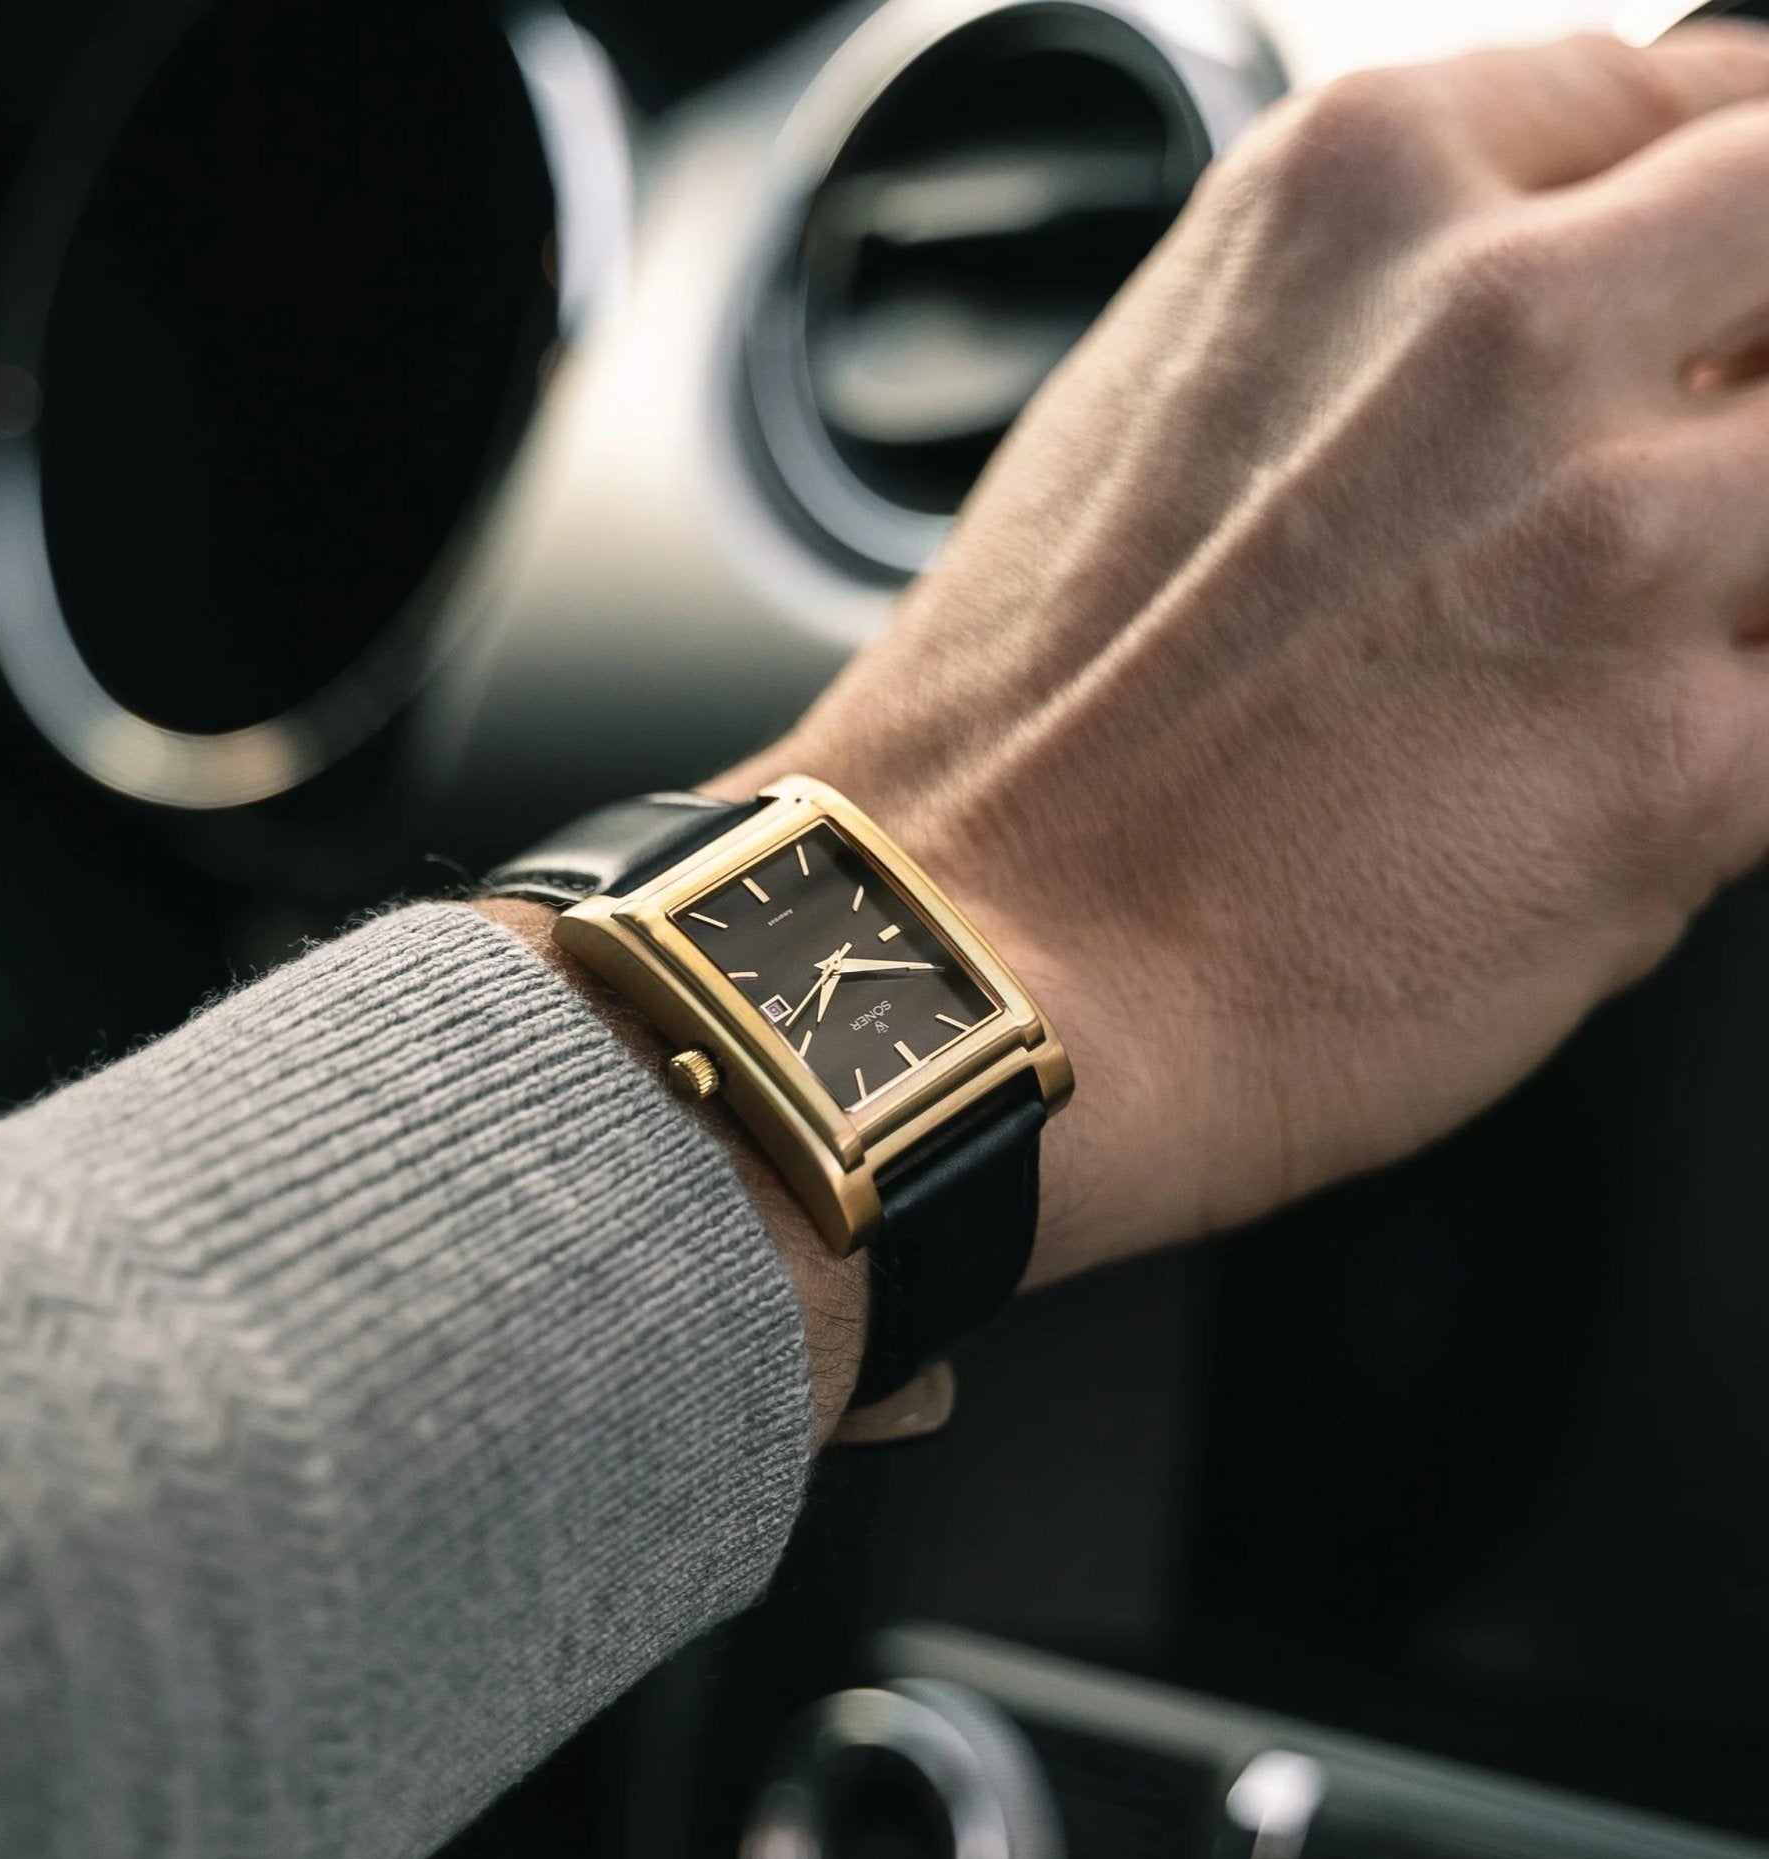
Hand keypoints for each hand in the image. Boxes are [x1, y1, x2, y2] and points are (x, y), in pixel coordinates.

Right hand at [712, 26, 1768, 1285]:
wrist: (961, 962)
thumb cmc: (1025, 728)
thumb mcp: (1161, 408)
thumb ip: (1381, 333)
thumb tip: (1566, 357)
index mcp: (1360, 194)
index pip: (1688, 105)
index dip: (1702, 228)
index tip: (1700, 311)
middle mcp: (1502, 325)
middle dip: (1762, 356)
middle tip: (1681, 474)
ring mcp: (1616, 537)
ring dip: (1739, 566)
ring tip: (1604, 657)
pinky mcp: (1682, 763)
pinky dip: (1730, 731)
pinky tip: (1588, 780)